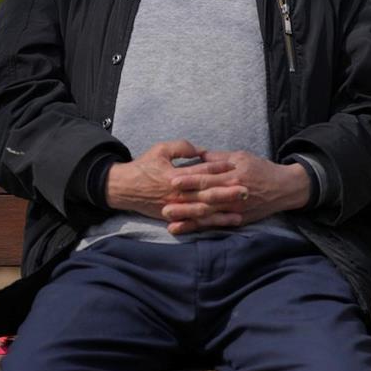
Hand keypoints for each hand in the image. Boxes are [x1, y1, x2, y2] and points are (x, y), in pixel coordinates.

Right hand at [105, 140, 235, 219]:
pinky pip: (196, 222)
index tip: (235, 166)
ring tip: (241, 208)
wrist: (123, 188)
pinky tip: (226, 222)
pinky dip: (212, 223)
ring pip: (204, 210)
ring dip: (224, 210)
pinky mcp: (174, 216)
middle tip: (247, 189)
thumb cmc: (143, 167)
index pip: (201, 171)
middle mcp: (177, 193)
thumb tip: (202, 150)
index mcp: (175, 175)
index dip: (219, 168)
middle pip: (207, 193)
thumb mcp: (160, 150)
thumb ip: (181, 147)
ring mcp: (176, 207)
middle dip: (227, 192)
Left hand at [162, 150, 310, 234]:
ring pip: (208, 215)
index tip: (172, 180)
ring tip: (170, 222)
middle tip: (164, 206)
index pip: (207, 178)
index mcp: (232, 176)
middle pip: (205, 200)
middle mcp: (232, 195)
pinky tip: (184, 229)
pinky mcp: (237, 220)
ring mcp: (235, 211)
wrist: (284, 188)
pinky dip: (199, 228)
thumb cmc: (261, 169)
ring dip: (188, 219)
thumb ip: (219, 158)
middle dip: (184, 203)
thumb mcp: (241, 157)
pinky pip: (215, 225)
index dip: (190, 180)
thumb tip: (199, 154)